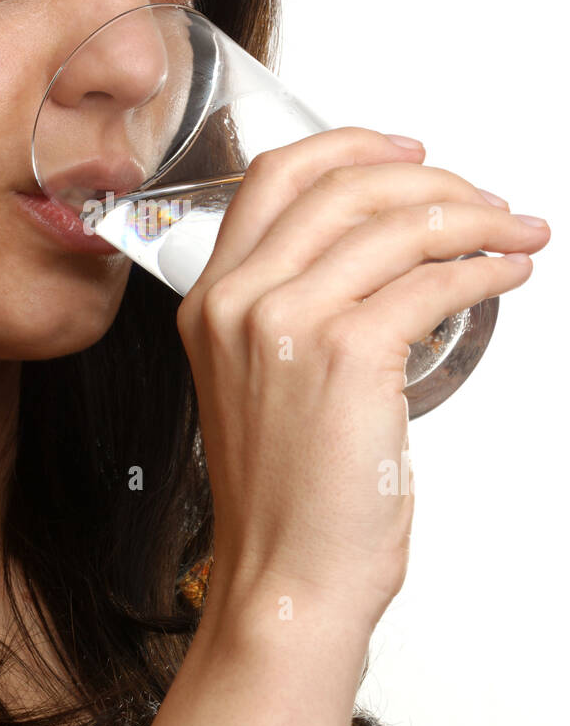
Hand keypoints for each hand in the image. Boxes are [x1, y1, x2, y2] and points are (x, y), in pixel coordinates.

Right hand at [176, 128, 549, 628]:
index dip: (350, 147)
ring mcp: (285, 323)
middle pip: (343, 185)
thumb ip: (294, 309)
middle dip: (431, 178)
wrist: (287, 578)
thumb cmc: (287, 498)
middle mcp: (237, 300)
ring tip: (515, 231)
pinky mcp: (345, 355)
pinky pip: (432, 282)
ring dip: (475, 218)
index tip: (407, 151)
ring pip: (397, 225)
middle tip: (483, 196)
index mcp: (209, 299)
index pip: (275, 177)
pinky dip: (484, 268)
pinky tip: (508, 273)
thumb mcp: (263, 383)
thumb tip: (386, 250)